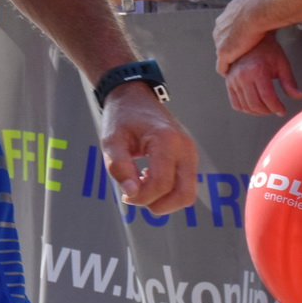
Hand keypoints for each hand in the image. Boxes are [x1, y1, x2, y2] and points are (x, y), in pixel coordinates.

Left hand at [100, 82, 197, 213]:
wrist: (134, 97)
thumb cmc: (121, 117)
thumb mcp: (111, 140)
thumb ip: (119, 167)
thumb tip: (132, 193)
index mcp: (166, 141)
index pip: (161, 184)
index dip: (142, 197)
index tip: (125, 195)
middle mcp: (185, 148)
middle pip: (184, 195)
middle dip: (158, 205)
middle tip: (134, 196)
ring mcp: (191, 153)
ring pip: (187, 194)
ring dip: (164, 199)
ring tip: (140, 183)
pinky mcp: (189, 158)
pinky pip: (185, 185)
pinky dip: (168, 191)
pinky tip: (148, 177)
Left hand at [213, 0, 269, 75]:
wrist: (255, 14)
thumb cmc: (257, 7)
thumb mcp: (249, 2)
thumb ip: (248, 5)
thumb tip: (254, 1)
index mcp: (224, 18)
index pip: (225, 30)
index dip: (233, 36)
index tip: (239, 40)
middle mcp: (219, 30)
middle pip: (222, 42)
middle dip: (230, 47)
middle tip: (240, 53)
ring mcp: (220, 42)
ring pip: (222, 54)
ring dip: (229, 59)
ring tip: (237, 66)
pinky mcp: (223, 54)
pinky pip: (222, 66)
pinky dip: (226, 71)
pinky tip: (230, 75)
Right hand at [225, 36, 301, 115]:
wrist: (250, 38)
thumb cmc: (268, 50)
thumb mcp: (282, 64)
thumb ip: (290, 83)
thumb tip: (299, 96)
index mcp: (257, 70)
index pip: (267, 97)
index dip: (276, 108)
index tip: (282, 110)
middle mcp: (242, 75)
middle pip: (255, 104)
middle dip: (268, 111)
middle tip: (275, 109)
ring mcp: (233, 79)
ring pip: (245, 106)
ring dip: (257, 112)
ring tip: (266, 108)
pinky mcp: (228, 82)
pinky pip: (235, 103)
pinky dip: (245, 109)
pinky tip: (254, 106)